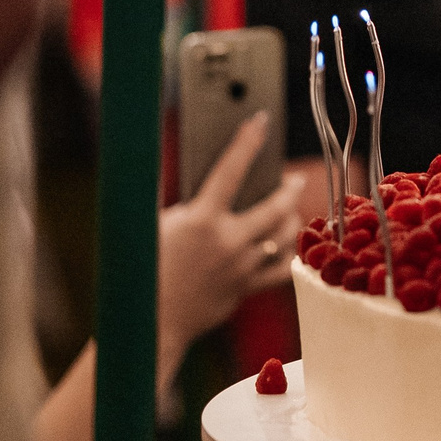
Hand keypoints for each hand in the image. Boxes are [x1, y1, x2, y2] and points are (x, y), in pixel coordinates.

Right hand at [157, 113, 305, 382]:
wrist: (151, 319)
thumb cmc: (147, 267)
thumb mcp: (159, 224)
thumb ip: (187, 203)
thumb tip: (206, 177)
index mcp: (201, 220)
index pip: (230, 170)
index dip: (248, 141)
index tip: (262, 121)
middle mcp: (227, 241)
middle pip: (274, 208)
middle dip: (288, 189)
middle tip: (293, 180)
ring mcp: (240, 267)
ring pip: (282, 237)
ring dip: (290, 220)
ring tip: (290, 210)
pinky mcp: (245, 288)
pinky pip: (279, 269)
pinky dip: (287, 254)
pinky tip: (288, 245)